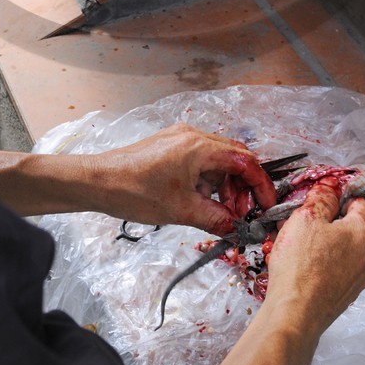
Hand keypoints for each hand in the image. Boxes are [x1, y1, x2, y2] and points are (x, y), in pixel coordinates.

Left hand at [87, 123, 276, 235]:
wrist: (98, 182)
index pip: (244, 160)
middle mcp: (192, 135)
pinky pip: (199, 160)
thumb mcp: (182, 211)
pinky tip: (199, 200)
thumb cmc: (136, 192)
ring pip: (216, 160)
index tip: (266, 205)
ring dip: (224, 185)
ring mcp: (179, 139)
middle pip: (233, 157)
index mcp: (199, 146)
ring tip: (217, 210)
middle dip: (242, 186)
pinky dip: (207, 180)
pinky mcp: (169, 146)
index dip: (260, 184)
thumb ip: (216, 218)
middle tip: (239, 213)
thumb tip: (237, 229)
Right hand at [264, 187, 364, 335]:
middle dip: (324, 220)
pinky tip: (295, 265)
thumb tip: (331, 188)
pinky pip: (331, 270)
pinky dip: (316, 263)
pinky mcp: (342, 296)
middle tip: (299, 220)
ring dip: (317, 242)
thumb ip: (322, 197)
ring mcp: (355, 280)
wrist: (294, 315)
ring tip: (291, 243)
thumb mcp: (307, 217)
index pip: (361, 202)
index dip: (340, 195)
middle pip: (349, 227)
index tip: (321, 196)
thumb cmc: (301, 266)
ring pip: (338, 249)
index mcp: (363, 234)